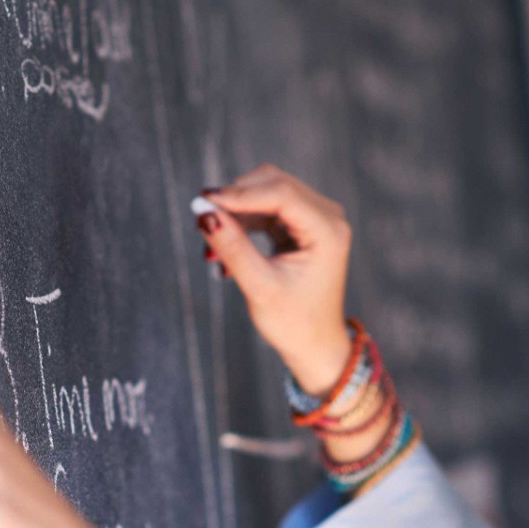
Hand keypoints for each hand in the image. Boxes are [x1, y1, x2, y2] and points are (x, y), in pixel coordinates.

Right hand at [198, 164, 354, 392]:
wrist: (315, 344)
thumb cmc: (294, 322)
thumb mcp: (260, 287)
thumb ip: (233, 248)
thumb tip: (203, 213)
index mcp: (328, 230)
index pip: (281, 193)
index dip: (240, 193)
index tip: (203, 202)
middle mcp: (327, 216)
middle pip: (274, 184)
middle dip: (235, 200)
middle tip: (201, 221)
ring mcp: (315, 218)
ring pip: (266, 192)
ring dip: (235, 214)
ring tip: (211, 251)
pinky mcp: (301, 224)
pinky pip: (265, 208)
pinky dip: (242, 223)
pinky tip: (222, 252)